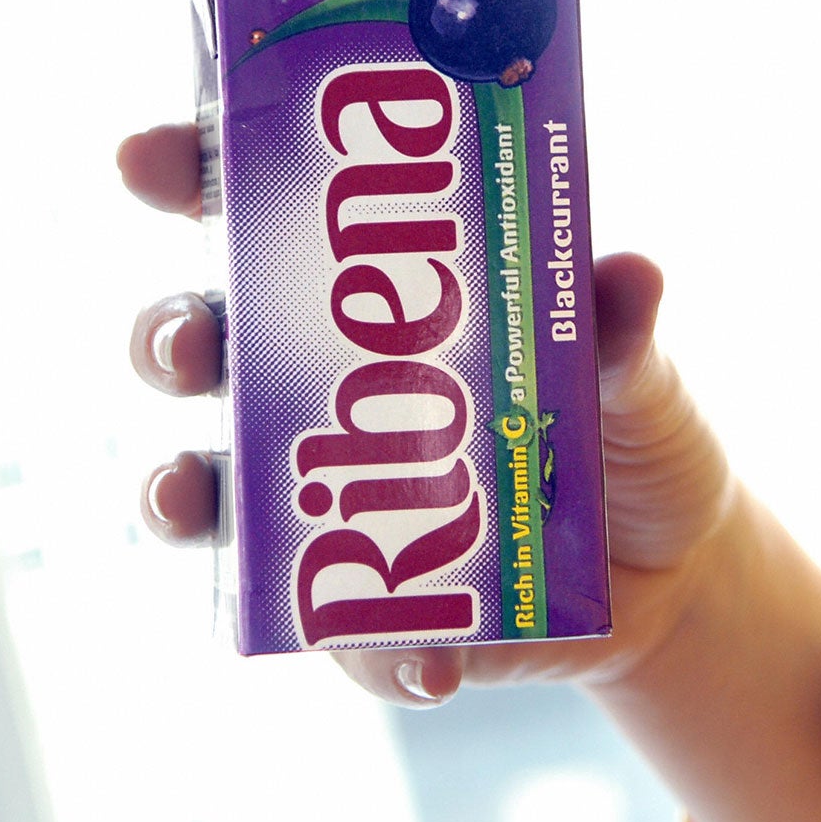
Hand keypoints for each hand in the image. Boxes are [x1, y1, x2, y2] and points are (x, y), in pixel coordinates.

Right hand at [118, 121, 736, 706]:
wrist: (670, 568)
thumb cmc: (625, 426)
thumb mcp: (636, 368)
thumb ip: (621, 329)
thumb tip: (630, 275)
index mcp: (372, 293)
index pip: (258, 212)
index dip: (192, 174)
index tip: (150, 158)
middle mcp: (321, 384)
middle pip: (201, 343)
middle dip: (170, 336)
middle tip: (192, 342)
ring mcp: (326, 495)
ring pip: (208, 486)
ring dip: (180, 489)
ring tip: (191, 493)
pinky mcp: (360, 602)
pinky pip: (333, 632)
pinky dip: (371, 652)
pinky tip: (427, 663)